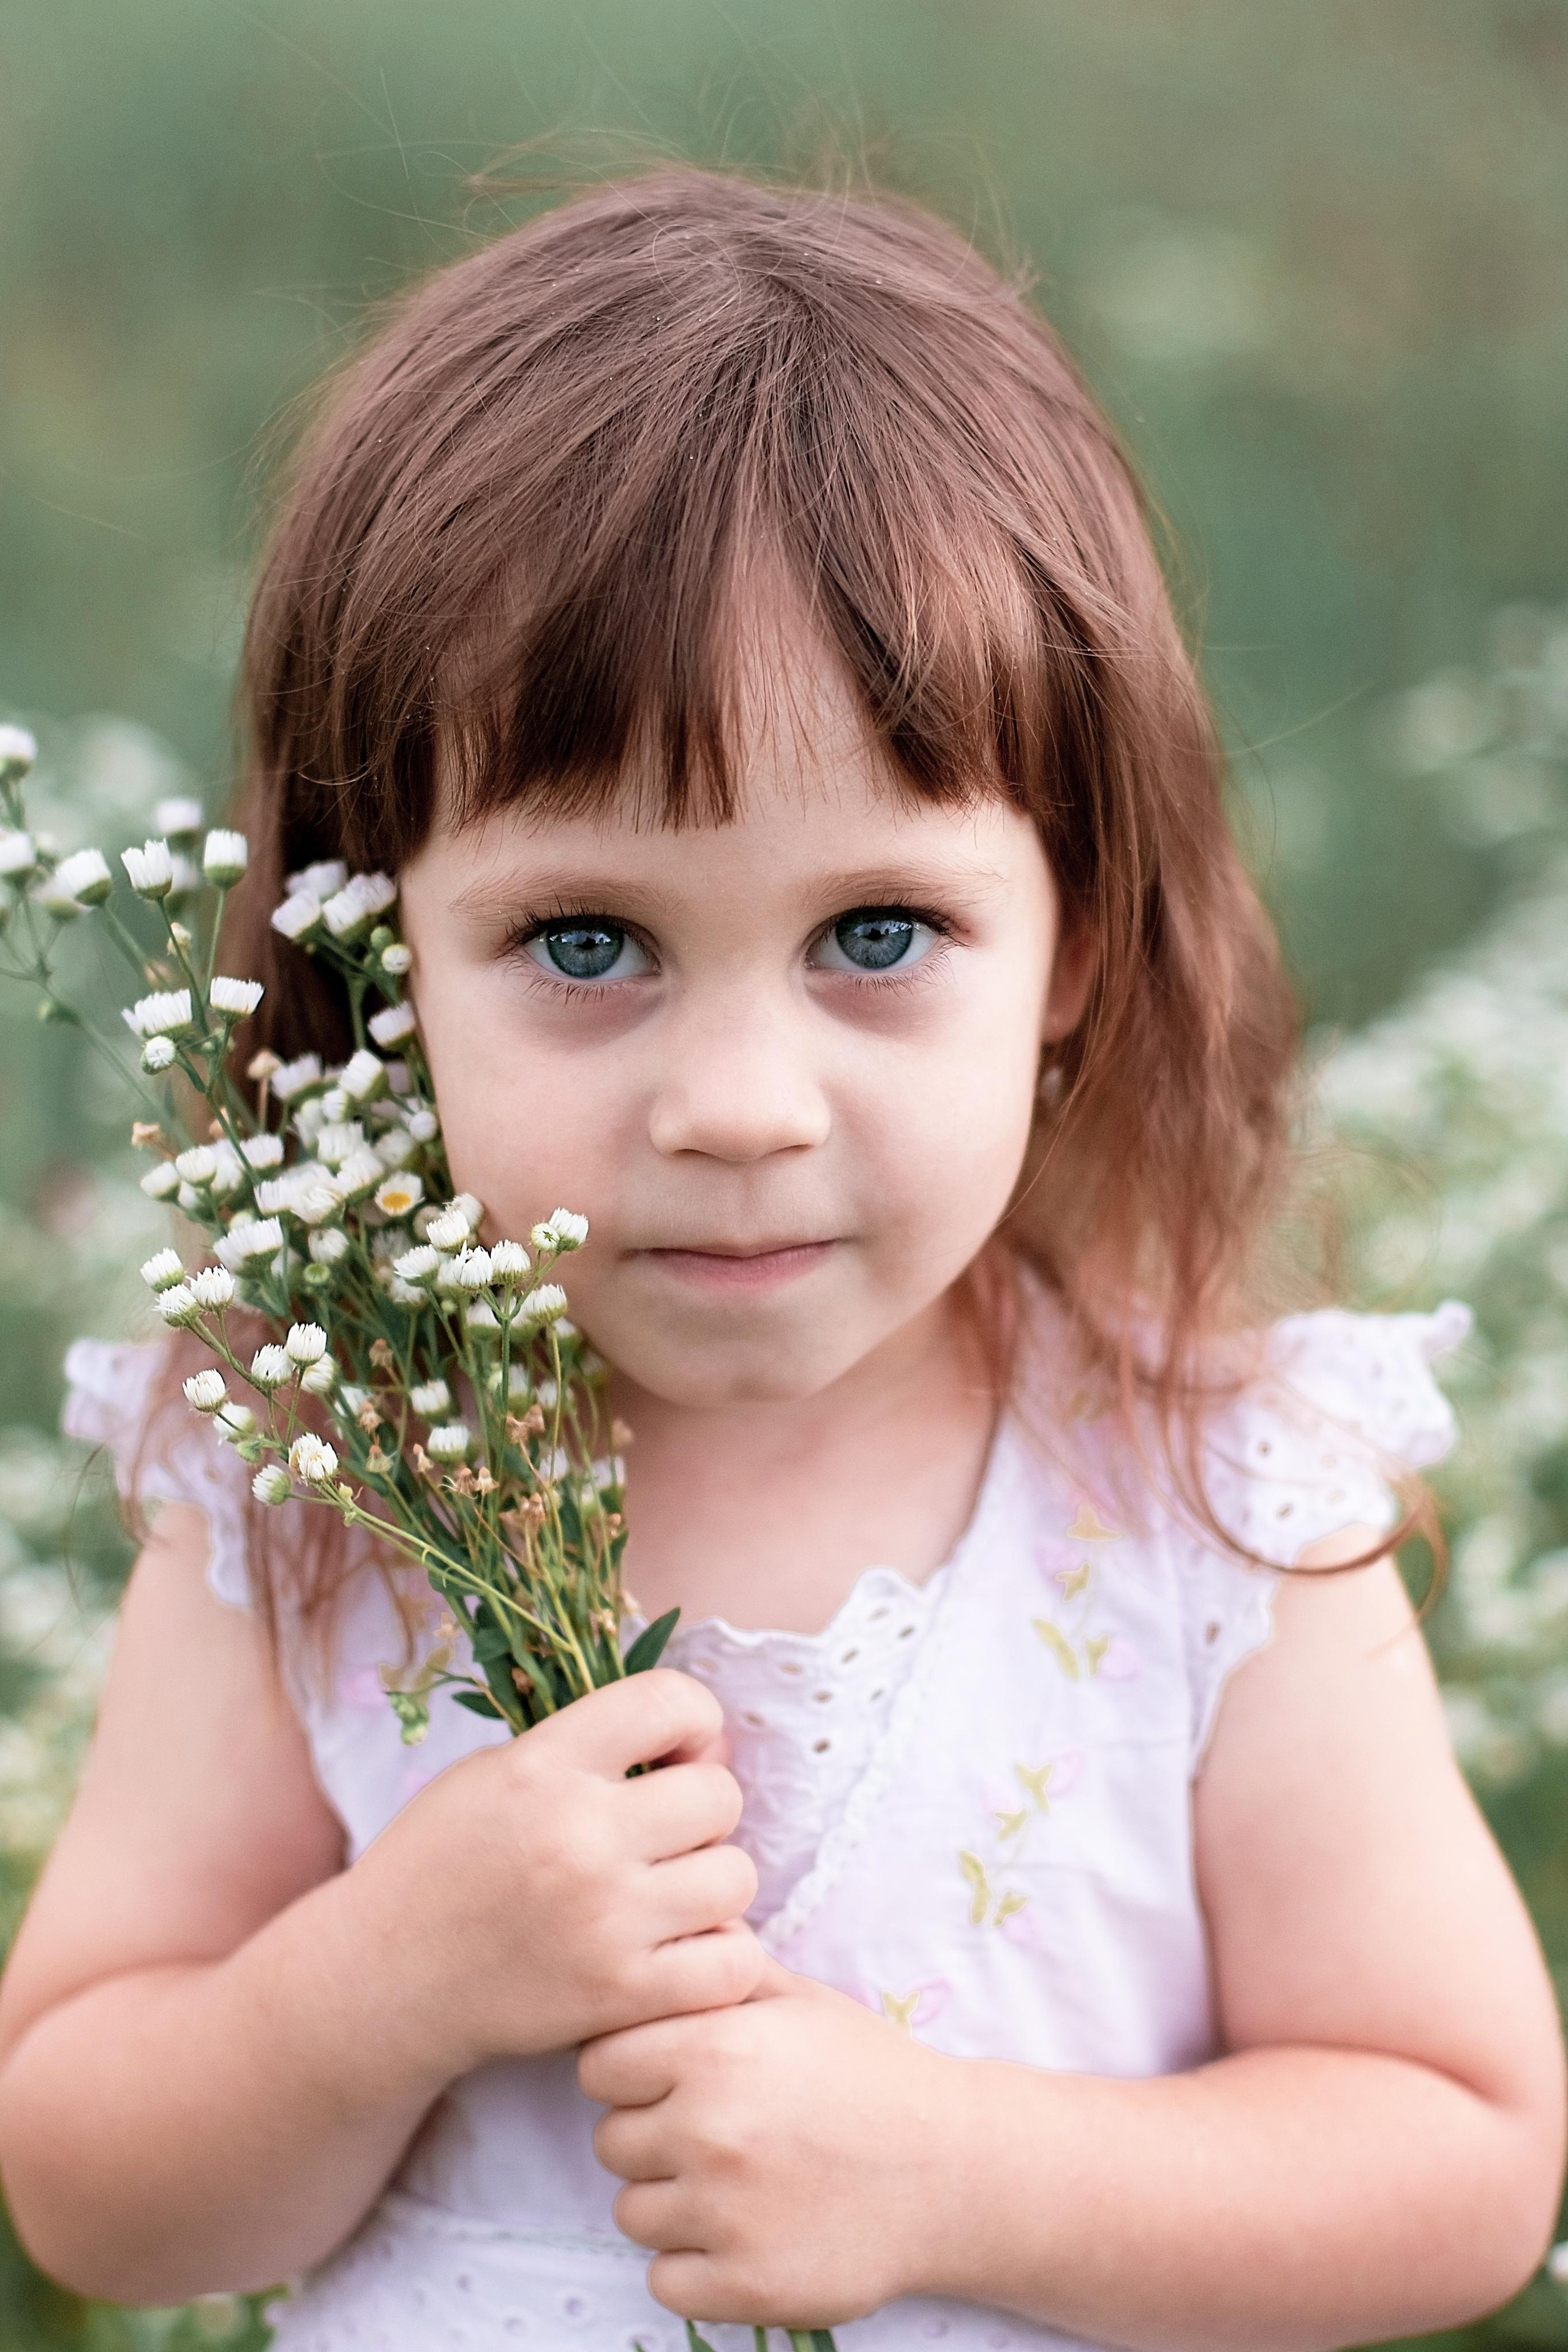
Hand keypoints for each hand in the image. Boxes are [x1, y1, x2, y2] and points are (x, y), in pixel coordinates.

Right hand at [339, 1670, 763, 2089]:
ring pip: (737, 1877)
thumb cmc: (441, 1864)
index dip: (694, 1719)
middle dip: (702, 1809)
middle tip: (667, 1834)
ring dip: (712, 1883)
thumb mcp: (493, 1772)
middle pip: (720, 1795)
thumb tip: (700, 1745)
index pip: (670, 1700)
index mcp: (543, 1765)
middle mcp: (580, 1837)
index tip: (677, 1751)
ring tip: (670, 1895)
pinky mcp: (619, 1996)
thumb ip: (587, 1748)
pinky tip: (678, 1952)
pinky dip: (718, 1957)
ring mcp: (605, 1922)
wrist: (381, 1981)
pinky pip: (732, 1962)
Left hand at [579, 1955, 959, 2325]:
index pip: (599, 2065)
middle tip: (715, 2132)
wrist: (952, 2171)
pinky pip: (663, 2280)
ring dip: (670, 2202)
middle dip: (652, 2135)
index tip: (672, 2078)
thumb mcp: (800, 2001)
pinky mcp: (742, 2286)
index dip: (632, 2070)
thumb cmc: (870, 2075)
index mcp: (714, 2051)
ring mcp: (723, 2215)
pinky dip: (694, 2265)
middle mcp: (707, 2130)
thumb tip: (668, 1934)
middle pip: (610, 2140)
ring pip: (631, 2212)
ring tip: (735, 2183)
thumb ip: (723, 1970)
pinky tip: (743, 2235)